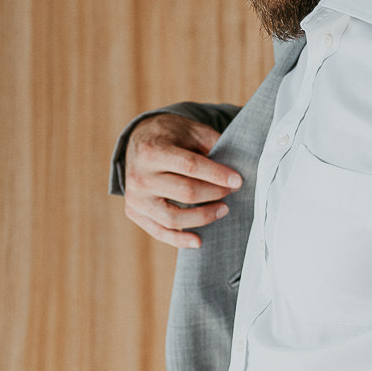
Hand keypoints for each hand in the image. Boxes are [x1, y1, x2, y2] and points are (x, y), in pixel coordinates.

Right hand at [123, 113, 242, 249]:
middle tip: (232, 191)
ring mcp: (135, 197)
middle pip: (185, 192)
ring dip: (203, 217)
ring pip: (173, 218)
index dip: (217, 175)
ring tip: (223, 209)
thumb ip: (211, 143)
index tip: (238, 181)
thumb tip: (236, 166)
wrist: (138, 142)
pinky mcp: (134, 212)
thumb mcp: (189, 130)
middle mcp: (139, 176)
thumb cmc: (169, 136)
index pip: (190, 167)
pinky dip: (179, 240)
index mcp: (152, 150)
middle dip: (215, 193)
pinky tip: (199, 241)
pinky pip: (159, 232)